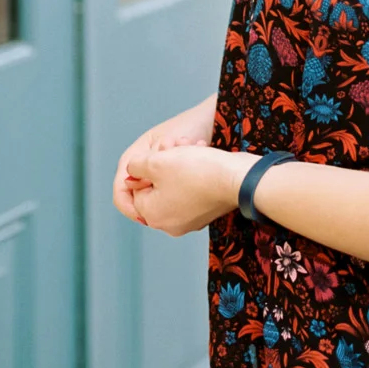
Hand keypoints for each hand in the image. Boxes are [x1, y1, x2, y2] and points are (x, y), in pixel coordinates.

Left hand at [113, 97, 216, 223]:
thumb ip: (135, 167)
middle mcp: (169, 223)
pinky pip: (190, 188)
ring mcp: (188, 219)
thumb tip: (130, 173)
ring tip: (190, 146)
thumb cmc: (197, 171)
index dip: (146, 164)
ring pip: (173, 183)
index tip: (161, 151)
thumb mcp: (156, 162)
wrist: (238, 178)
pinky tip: (201, 154)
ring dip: (178, 161)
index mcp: (152, 215)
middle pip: (155, 184)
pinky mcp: (205, 211)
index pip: (135, 187)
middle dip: (163, 160)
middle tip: (175, 144)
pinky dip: (192, 171)